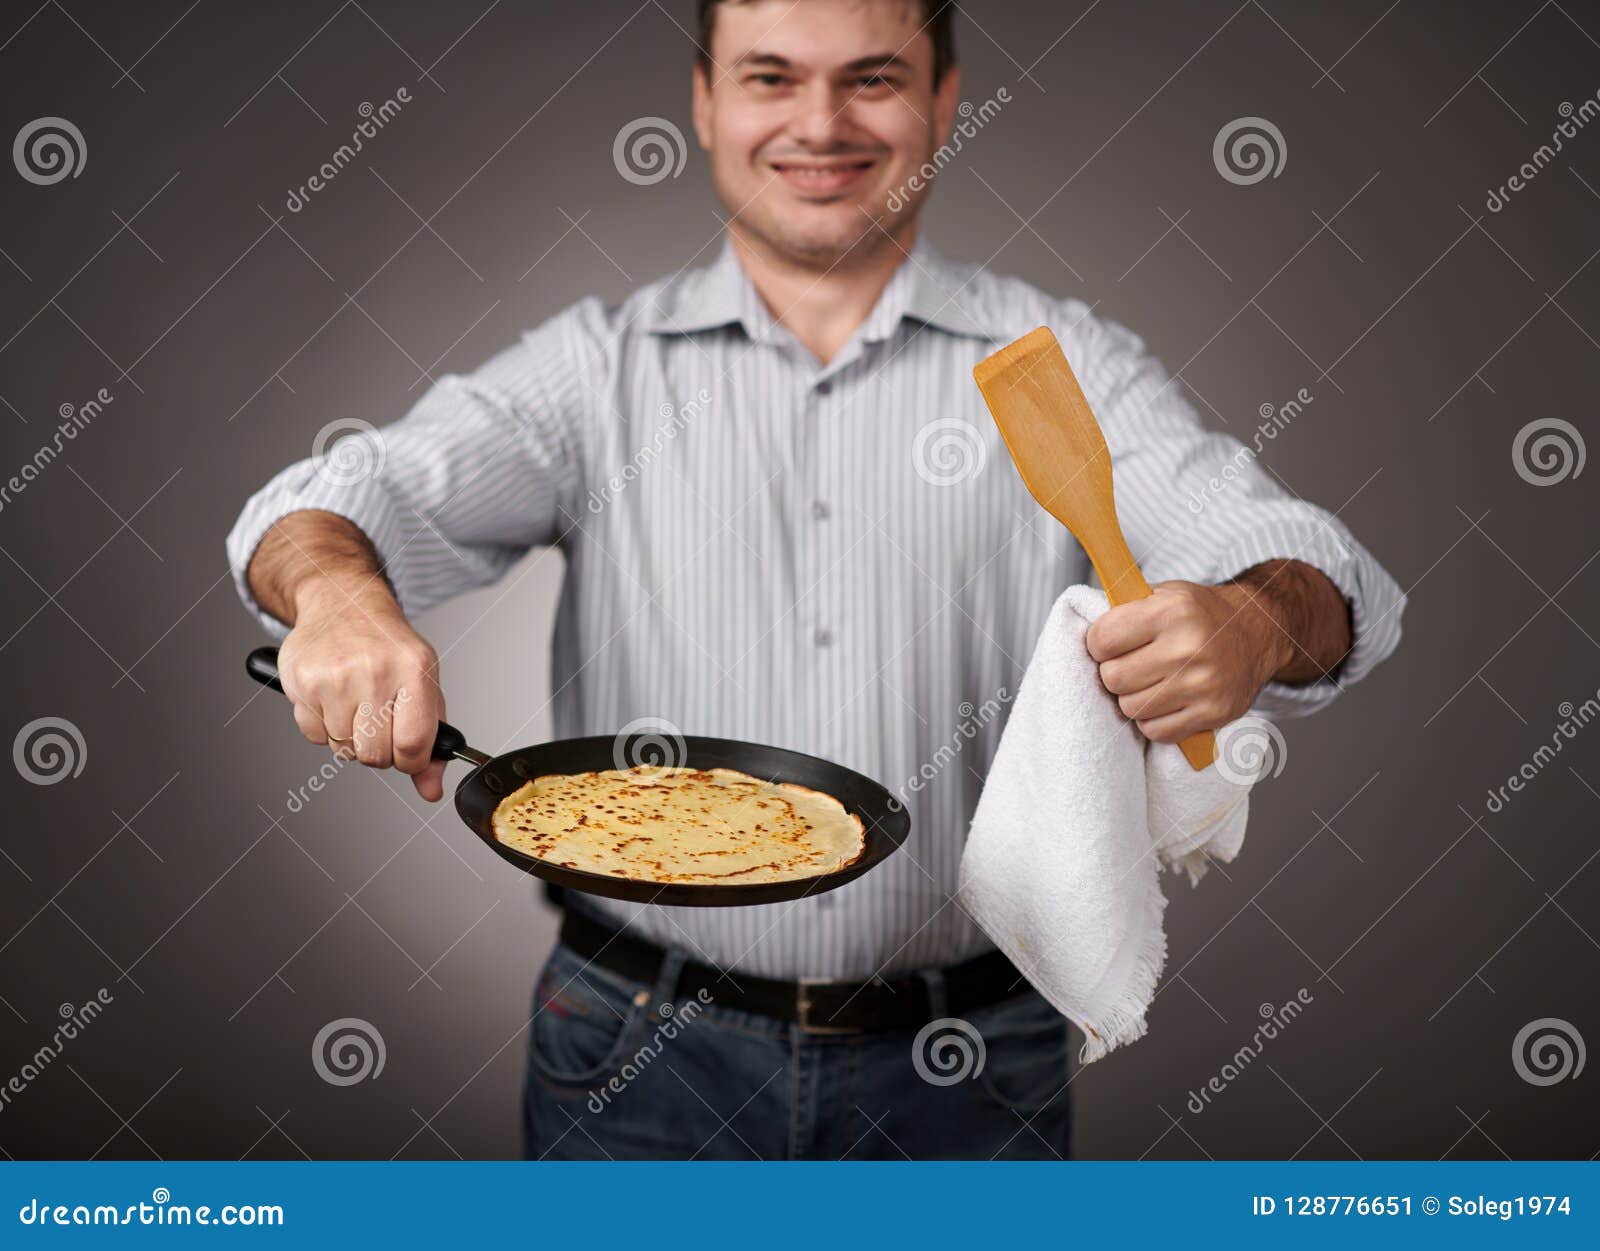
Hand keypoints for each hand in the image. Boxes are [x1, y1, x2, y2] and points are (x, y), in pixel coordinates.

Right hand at [276, 579, 448, 800]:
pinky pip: (313, 735)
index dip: (410, 762)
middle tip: (378, 726)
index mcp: (414, 671)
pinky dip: (323, 727)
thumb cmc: (389, 648)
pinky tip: (331, 698)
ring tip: (355, 704)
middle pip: (375, 754)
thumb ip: (431, 739)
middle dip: (379, 752)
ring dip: (350, 738)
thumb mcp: (423, 683)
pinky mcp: (303, 680)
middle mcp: (374, 671)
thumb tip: (431, 789)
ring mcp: (335, 676)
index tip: (408, 756)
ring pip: (343, 749)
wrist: (345, 603)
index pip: (413, 744)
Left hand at [1084, 580, 1287, 744]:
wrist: (1256, 631)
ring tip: (1149, 682)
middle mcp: (1190, 647)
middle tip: (1130, 665)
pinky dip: (1153, 720)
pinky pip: (1156, 731)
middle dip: (1114, 673)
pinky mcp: (1213, 713)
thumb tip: (1083, 633)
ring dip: (1132, 698)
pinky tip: (1165, 701)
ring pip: (1131, 708)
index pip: (1102, 640)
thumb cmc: (1199, 614)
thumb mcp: (1163, 594)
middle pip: (1114, 678)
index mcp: (1172, 611)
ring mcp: (1203, 684)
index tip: (1109, 644)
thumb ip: (1124, 610)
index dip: (1098, 644)